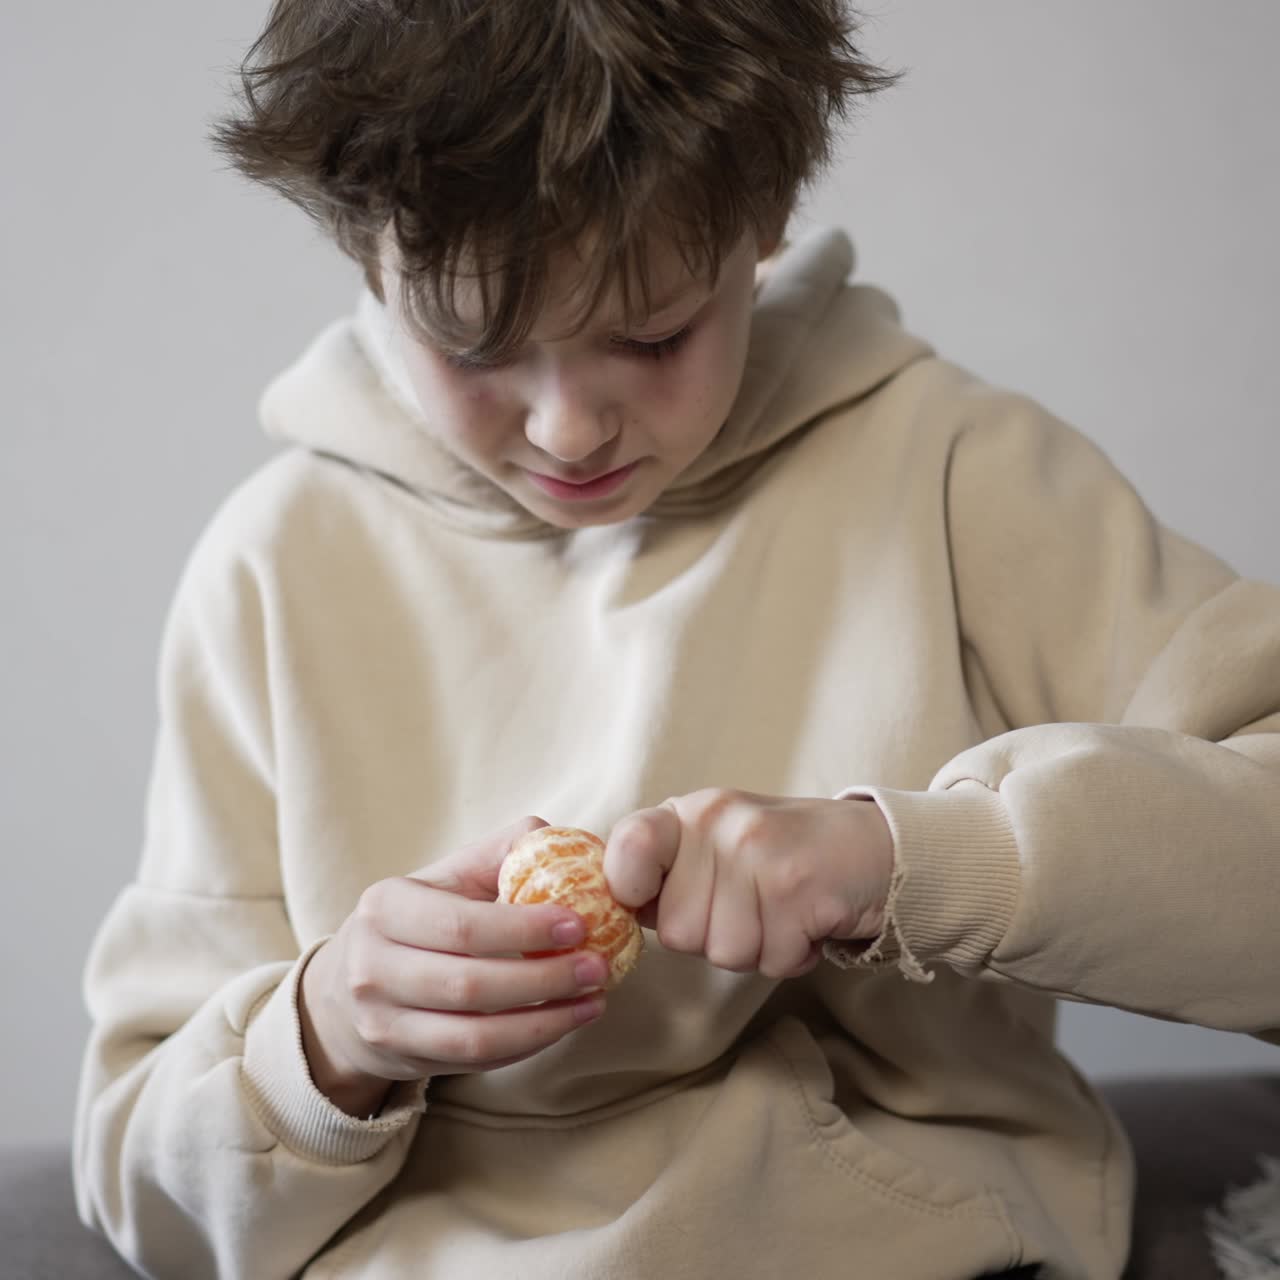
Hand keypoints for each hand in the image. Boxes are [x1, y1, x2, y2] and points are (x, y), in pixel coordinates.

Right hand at [299, 816, 609, 1115]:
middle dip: (544, 979)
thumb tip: (553, 837)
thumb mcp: (445, 877)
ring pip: (474, 1037)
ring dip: (544, 1022)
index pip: (462, 925)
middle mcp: (373, 967)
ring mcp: (383, 1022)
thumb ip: (498, 853)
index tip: (579, 925)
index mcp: (386, 907)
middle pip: (470, 985)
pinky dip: (526, 1045)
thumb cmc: (418, 920)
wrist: (349, 989)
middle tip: (598, 967)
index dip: (524, 929)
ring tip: (593, 1002)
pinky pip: (476, 1062)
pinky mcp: (403, 1060)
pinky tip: (563, 1022)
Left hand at [603, 791, 893, 979]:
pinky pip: (772, 961)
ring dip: (757, 950)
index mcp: (692, 812)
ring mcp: (760, 854)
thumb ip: (669, 871)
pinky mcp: (799, 889)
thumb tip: (617, 909)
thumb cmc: (784, 853)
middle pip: (677, 932)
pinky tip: (807, 923)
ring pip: (725, 953)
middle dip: (712, 939)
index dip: (628, 888)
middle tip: (751, 909)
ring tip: (781, 914)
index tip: (648, 901)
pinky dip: (792, 957)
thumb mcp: (718, 842)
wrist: (874, 846)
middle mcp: (720, 825)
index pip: (628, 848)